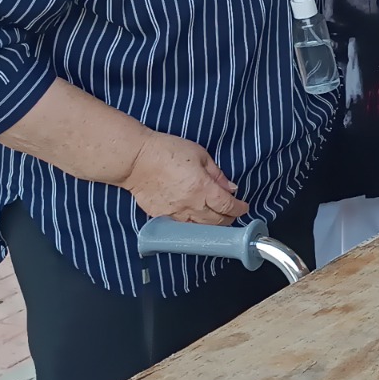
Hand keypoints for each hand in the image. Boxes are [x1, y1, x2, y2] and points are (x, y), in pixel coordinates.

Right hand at [119, 132, 247, 224]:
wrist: (135, 159)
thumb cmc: (166, 151)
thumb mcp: (199, 154)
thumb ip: (217, 174)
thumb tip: (230, 188)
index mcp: (203, 189)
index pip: (227, 206)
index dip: (238, 209)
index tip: (243, 208)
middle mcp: (191, 205)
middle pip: (217, 221)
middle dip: (228, 219)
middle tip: (232, 213)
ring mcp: (175, 214)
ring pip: (201, 228)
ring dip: (212, 225)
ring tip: (217, 219)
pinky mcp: (162, 216)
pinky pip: (183, 226)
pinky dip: (194, 225)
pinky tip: (197, 220)